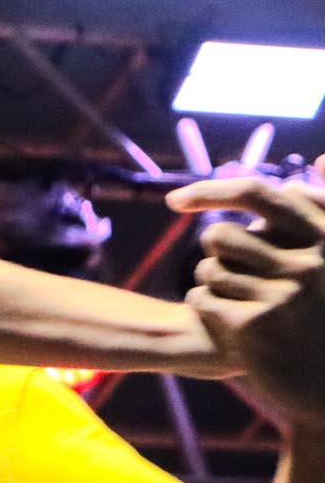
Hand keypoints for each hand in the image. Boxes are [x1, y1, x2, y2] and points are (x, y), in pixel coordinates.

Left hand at [167, 161, 324, 428]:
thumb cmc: (324, 311)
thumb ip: (323, 208)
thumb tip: (320, 158)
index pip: (257, 193)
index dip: (209, 192)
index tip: (173, 201)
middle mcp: (311, 261)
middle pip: (220, 234)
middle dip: (214, 251)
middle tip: (233, 272)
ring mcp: (285, 294)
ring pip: (209, 269)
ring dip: (214, 283)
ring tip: (242, 301)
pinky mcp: (257, 324)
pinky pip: (202, 299)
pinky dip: (207, 309)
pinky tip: (232, 324)